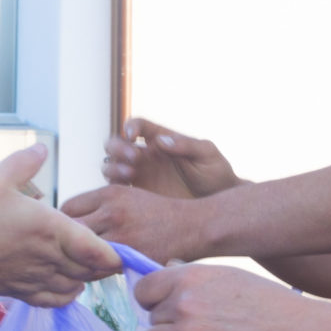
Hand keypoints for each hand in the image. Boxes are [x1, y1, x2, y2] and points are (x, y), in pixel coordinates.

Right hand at [0, 147, 119, 306]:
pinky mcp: (22, 292)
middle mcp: (50, 257)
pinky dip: (69, 293)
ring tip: (92, 265)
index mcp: (51, 229)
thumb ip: (24, 162)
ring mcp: (37, 278)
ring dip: (88, 278)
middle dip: (106, 264)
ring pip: (77, 286)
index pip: (97, 250)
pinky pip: (57, 299)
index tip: (124, 250)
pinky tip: (69, 283)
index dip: (115, 255)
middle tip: (113, 253)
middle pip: (92, 271)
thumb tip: (42, 147)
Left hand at [59, 183, 215, 262]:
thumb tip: (67, 222)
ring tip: (80, 262)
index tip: (68, 231)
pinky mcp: (130, 257)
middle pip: (68, 230)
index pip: (67, 208)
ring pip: (80, 251)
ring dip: (77, 259)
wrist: (192, 226)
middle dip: (66, 241)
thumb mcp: (127, 195)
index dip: (64, 221)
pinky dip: (94, 270)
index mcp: (109, 192)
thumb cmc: (157, 212)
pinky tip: (98, 270)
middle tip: (68, 250)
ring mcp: (121, 235)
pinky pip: (98, 268)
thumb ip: (99, 206)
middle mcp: (112, 211)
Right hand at [103, 118, 241, 197]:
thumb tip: (161, 140)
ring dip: (113, 167)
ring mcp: (141, 177)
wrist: (219, 204)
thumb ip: (187, 145)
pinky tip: (126, 193)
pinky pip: (116, 191)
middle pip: (116, 144)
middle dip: (117, 147)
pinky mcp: (139, 198)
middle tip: (134, 158)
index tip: (132, 135)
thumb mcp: (207, 154)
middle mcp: (147, 157)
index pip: (138, 125)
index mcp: (161, 140)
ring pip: (110, 166)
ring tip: (130, 174)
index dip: (130, 126)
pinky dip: (112, 189)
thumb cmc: (217, 174)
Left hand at [133, 261, 330, 330]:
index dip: (152, 299)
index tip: (166, 306)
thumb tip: (167, 269)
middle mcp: (183, 303)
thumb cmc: (266, 302)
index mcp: (190, 277)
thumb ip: (192, 275)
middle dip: (168, 322)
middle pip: (151, 316)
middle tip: (197, 328)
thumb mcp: (228, 275)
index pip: (144, 288)